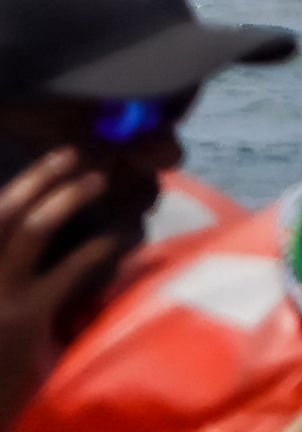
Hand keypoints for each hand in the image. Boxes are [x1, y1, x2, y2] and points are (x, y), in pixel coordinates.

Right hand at [0, 145, 134, 428]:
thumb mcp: (2, 306)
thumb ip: (13, 274)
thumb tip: (57, 239)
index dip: (18, 187)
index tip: (49, 161)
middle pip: (2, 212)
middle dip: (38, 177)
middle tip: (71, 154)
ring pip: (31, 231)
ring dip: (67, 198)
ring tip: (98, 180)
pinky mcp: (23, 320)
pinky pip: (65, 272)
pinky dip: (96, 250)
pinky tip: (118, 241)